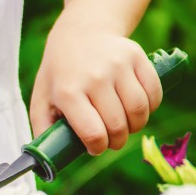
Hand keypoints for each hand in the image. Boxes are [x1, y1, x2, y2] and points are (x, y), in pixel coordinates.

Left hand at [29, 22, 162, 155]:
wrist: (80, 32)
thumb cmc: (59, 74)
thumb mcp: (42, 99)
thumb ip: (42, 130)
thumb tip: (43, 161)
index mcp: (68, 91)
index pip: (92, 133)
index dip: (97, 148)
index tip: (95, 147)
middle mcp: (94, 77)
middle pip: (117, 125)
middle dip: (117, 142)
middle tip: (112, 141)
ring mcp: (118, 65)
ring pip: (139, 111)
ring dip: (136, 127)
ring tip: (126, 127)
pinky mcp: (137, 57)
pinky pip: (153, 93)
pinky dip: (150, 108)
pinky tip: (138, 110)